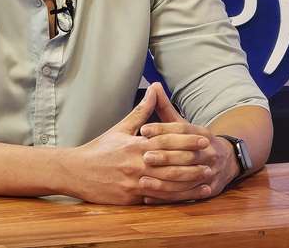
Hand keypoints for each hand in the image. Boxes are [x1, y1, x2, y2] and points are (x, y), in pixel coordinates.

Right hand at [60, 83, 208, 204]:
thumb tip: (154, 88)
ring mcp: (133, 182)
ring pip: (167, 183)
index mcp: (135, 145)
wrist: (76, 171)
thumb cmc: (100, 148)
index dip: (187, 140)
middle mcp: (136, 163)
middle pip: (171, 163)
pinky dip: (174, 197)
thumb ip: (142, 110)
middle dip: (194, 162)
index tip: (204, 138)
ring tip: (206, 178)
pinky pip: (156, 199)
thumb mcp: (121, 127)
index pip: (167, 141)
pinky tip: (188, 195)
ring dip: (189, 182)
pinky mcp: (130, 198)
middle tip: (212, 159)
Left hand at [137, 86, 239, 203]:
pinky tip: (148, 196)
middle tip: (144, 156)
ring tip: (142, 179)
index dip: (163, 129)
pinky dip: (167, 196)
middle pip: (185, 153)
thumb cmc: (194, 141)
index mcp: (202, 133)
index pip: (182, 129)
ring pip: (186, 177)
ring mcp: (211, 171)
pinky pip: (186, 195)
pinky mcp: (208, 189)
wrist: (227, 160)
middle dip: (164, 156)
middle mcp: (209, 152)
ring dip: (164, 180)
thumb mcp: (182, 124)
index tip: (143, 130)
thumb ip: (165, 107)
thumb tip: (154, 86)